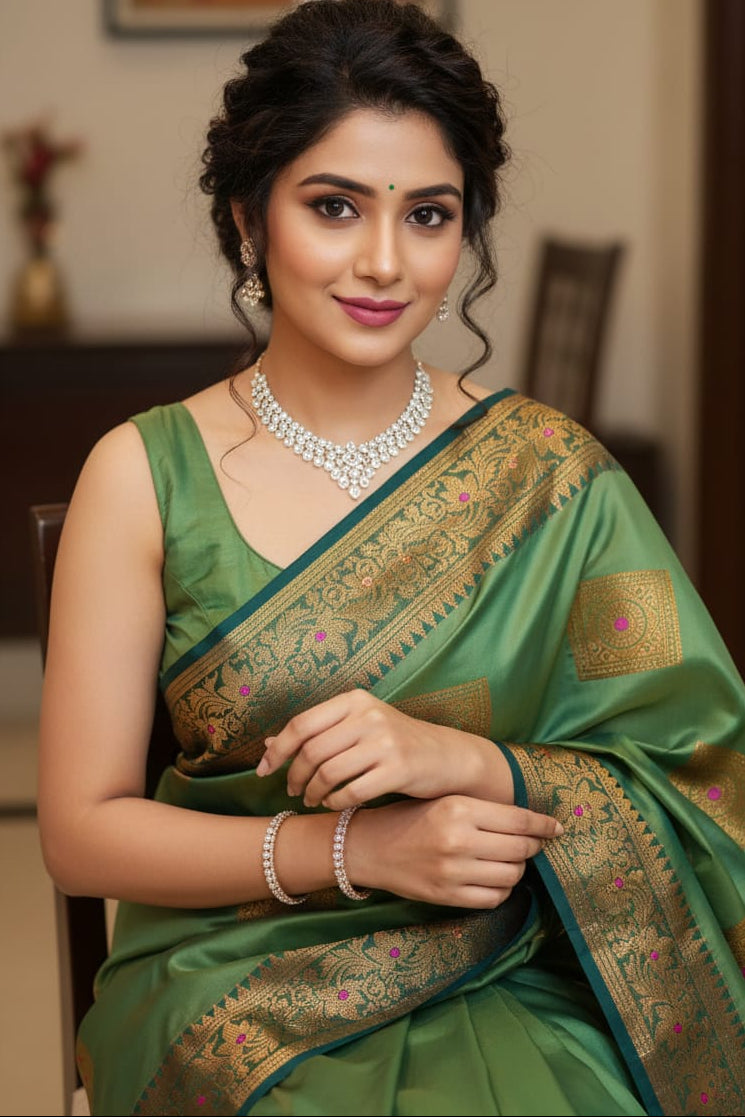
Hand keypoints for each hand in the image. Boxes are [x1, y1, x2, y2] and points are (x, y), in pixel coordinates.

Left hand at [256, 689, 511, 807]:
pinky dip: (335, 802)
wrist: (447, 756)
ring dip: (312, 792)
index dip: (277, 750)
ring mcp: (385, 742)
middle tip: (292, 790)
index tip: (263, 770)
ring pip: (328, 772)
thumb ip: (316, 732)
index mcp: (355, 700)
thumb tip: (267, 744)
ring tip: (311, 799)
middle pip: (311, 751)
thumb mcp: (358, 726)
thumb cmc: (396, 742)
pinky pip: (351, 791)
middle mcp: (369, 716)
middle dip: (294, 775)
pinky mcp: (398, 769)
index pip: (302, 724)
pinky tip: (334, 804)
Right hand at [346, 795, 563, 908]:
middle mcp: (458, 839)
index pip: (519, 819)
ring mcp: (452, 871)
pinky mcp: (446, 896)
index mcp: (458, 807)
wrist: (369, 847)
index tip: (556, 827)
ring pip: (511, 875)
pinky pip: (493, 898)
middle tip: (534, 843)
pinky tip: (494, 879)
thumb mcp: (444, 800)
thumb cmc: (410, 817)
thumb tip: (531, 821)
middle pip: (520, 848)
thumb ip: (483, 809)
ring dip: (517, 868)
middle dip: (534, 846)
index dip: (544, 825)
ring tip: (508, 859)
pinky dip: (502, 890)